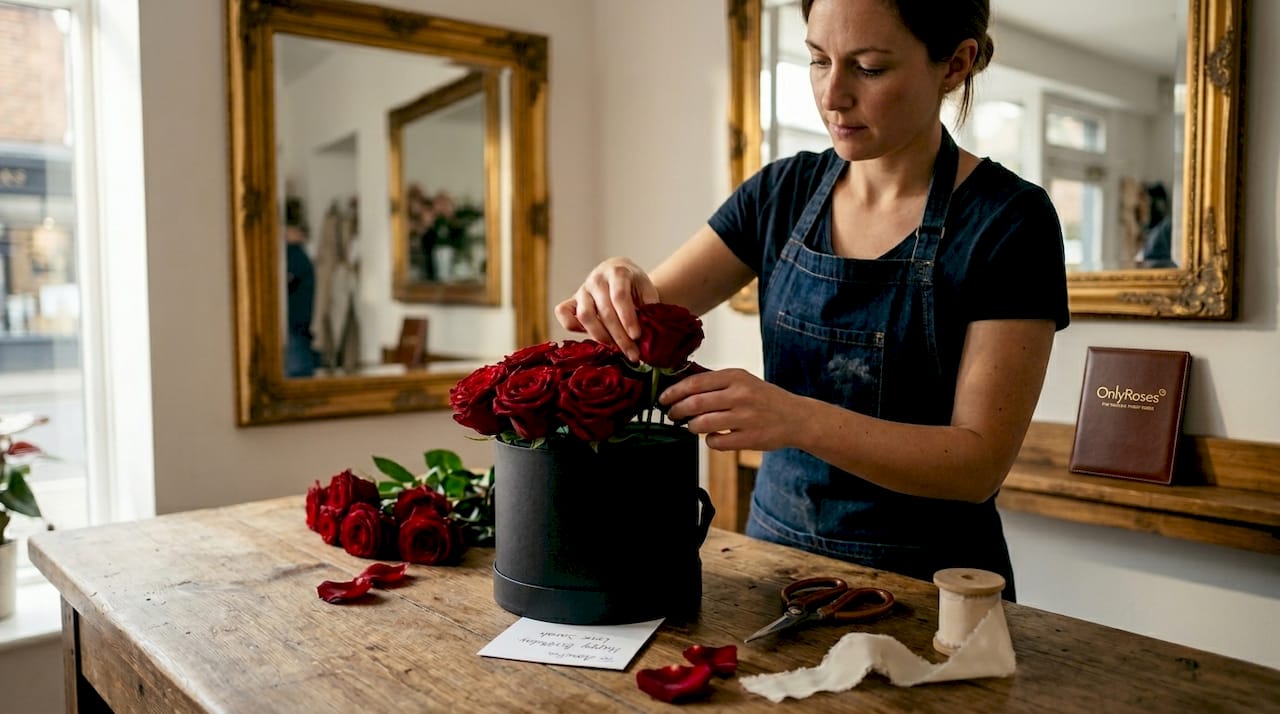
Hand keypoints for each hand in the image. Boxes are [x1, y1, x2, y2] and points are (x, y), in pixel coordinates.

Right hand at [555, 257, 658, 361]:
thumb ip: (650, 306)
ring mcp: (582, 290)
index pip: (619, 296)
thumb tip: (649, 329)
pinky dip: (573, 327)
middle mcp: (596, 279)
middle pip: (605, 311)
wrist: (621, 274)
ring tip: (617, 349)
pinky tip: (592, 338)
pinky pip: (564, 314)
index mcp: (617, 271)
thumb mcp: (648, 290)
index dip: (628, 318)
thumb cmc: (635, 286)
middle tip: (633, 353)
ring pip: (585, 315)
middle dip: (620, 336)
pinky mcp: (571, 300)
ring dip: (601, 336)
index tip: (637, 336)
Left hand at [660, 368, 804, 451]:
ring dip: (691, 426)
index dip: (674, 392)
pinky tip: (714, 436)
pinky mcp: (749, 439)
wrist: (796, 418)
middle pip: (694, 404)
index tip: (664, 398)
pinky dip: (709, 440)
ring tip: (693, 425)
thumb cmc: (765, 398)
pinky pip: (716, 442)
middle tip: (671, 415)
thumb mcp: (744, 380)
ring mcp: (745, 418)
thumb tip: (681, 387)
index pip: (695, 383)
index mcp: (736, 376)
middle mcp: (740, 395)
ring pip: (701, 424)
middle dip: (676, 411)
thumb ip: (716, 383)